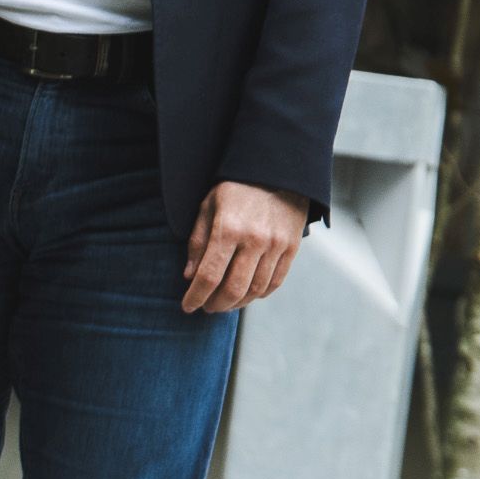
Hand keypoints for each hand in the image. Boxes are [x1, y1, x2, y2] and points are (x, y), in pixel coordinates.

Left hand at [182, 181, 308, 313]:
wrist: (278, 171)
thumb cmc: (237, 188)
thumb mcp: (209, 206)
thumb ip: (198, 241)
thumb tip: (190, 276)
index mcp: (228, 228)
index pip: (208, 276)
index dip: (195, 296)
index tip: (188, 306)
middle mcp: (254, 240)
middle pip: (232, 289)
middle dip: (215, 305)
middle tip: (207, 307)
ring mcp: (276, 245)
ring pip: (255, 289)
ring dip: (237, 303)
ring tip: (225, 303)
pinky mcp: (291, 247)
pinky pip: (275, 282)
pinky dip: (259, 294)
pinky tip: (248, 294)